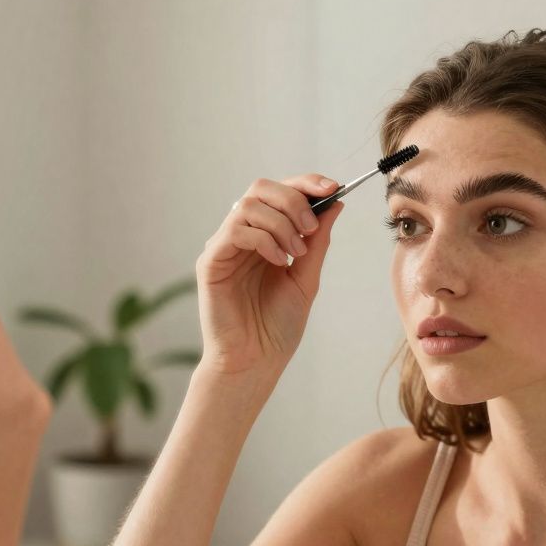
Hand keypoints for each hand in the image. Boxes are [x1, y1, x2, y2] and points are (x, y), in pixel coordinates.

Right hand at [196, 175, 343, 375]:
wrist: (256, 361)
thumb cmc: (276, 327)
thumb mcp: (306, 278)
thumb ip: (317, 242)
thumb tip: (335, 204)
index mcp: (264, 236)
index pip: (280, 193)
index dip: (305, 184)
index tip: (334, 188)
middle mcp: (242, 236)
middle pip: (261, 189)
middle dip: (293, 200)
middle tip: (310, 228)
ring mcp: (224, 247)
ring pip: (248, 205)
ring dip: (280, 223)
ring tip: (295, 253)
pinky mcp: (210, 262)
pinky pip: (234, 231)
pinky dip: (263, 239)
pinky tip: (278, 261)